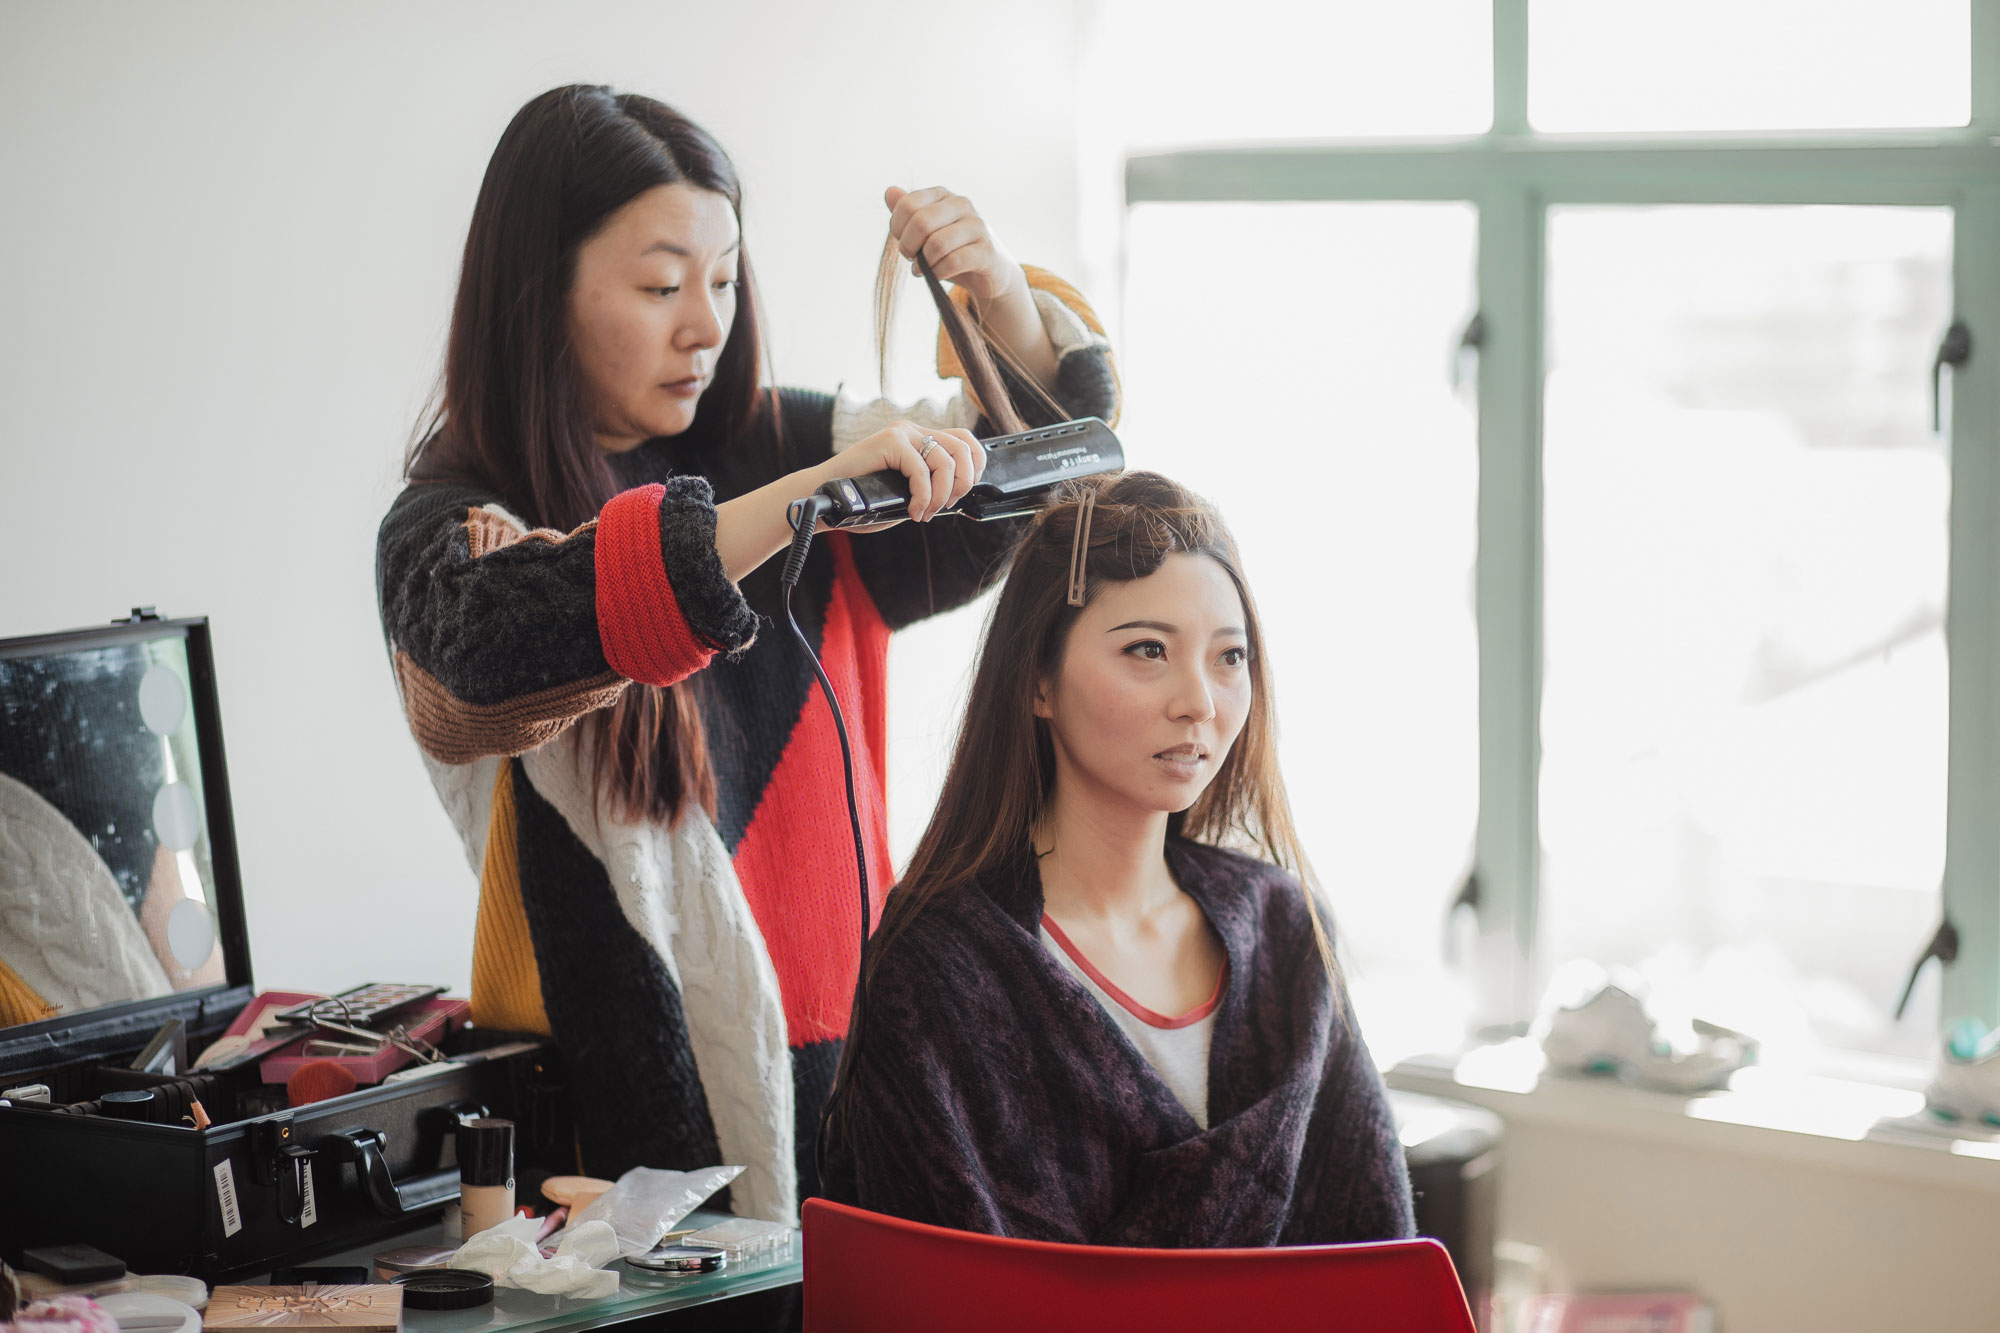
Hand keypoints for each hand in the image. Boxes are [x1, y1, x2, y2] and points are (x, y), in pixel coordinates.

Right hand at [818, 420, 985, 522]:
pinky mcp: (889, 441)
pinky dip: (924, 496)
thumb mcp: (906, 491)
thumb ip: (929, 485)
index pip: (964, 440)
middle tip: (946, 505)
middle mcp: (912, 430)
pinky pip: (922, 470)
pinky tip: (914, 511)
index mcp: (918, 438)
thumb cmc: (861, 499)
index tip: (963, 493)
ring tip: (926, 512)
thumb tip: (959, 493)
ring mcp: (901, 433)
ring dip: (942, 494)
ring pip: (946, 460)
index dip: (975, 466)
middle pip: (963, 447)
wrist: (824, 498)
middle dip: (964, 482)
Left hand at [885, 186, 1024, 305]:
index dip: (898, 228)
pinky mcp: (987, 251)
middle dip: (909, 247)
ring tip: (923, 269)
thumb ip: (907, 213)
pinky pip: (954, 261)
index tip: (903, 243)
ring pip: (937, 244)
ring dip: (924, 263)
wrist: (987, 272)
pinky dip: (939, 272)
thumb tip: (889, 192)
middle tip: (911, 259)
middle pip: (922, 222)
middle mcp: (961, 205)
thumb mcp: (925, 231)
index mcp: (942, 195)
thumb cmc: (951, 249)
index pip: (908, 204)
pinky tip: (936, 276)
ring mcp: (977, 226)